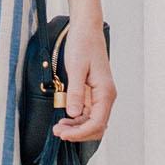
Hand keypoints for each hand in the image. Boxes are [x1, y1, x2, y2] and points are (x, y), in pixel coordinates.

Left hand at [55, 14, 115, 142]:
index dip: (80, 133)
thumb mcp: (76, 68)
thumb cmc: (82, 45)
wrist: (86, 30)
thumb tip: (73, 114)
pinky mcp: (93, 93)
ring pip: (92, 122)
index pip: (97, 123)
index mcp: (105, 92)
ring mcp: (100, 95)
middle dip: (78, 133)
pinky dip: (77, 119)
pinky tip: (64, 118)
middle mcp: (106, 96)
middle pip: (97, 127)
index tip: (63, 134)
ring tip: (58, 127)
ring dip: (77, 128)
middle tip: (58, 132)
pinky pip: (88, 113)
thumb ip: (75, 92)